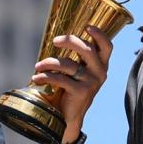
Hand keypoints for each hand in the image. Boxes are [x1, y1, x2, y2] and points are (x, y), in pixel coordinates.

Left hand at [31, 26, 111, 140]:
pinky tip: (36, 78)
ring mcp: (92, 82)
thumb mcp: (76, 73)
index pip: (107, 47)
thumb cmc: (69, 90)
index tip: (87, 26)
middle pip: (87, 50)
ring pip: (69, 64)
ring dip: (49, 63)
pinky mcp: (81, 92)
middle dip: (70, 41)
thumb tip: (58, 40)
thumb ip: (74, 59)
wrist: (69, 117)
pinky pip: (60, 79)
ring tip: (37, 66)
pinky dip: (45, 76)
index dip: (99, 35)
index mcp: (100, 65)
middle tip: (55, 41)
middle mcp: (100, 72)